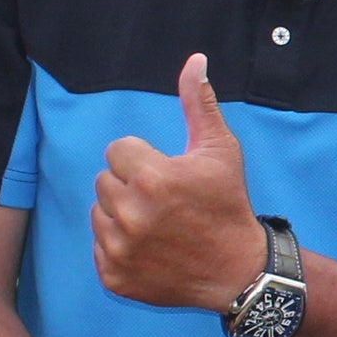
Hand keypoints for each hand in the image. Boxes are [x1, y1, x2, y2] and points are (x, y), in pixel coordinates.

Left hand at [93, 54, 264, 309]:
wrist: (237, 271)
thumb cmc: (227, 205)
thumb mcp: (220, 150)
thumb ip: (199, 104)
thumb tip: (195, 61)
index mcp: (152, 178)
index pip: (117, 151)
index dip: (143, 159)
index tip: (167, 175)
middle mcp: (130, 214)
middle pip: (104, 181)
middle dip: (130, 186)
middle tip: (163, 202)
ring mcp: (119, 249)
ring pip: (99, 213)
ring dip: (121, 215)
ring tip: (156, 225)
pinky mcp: (114, 276)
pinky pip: (99, 247)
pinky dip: (119, 248)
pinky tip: (149, 249)